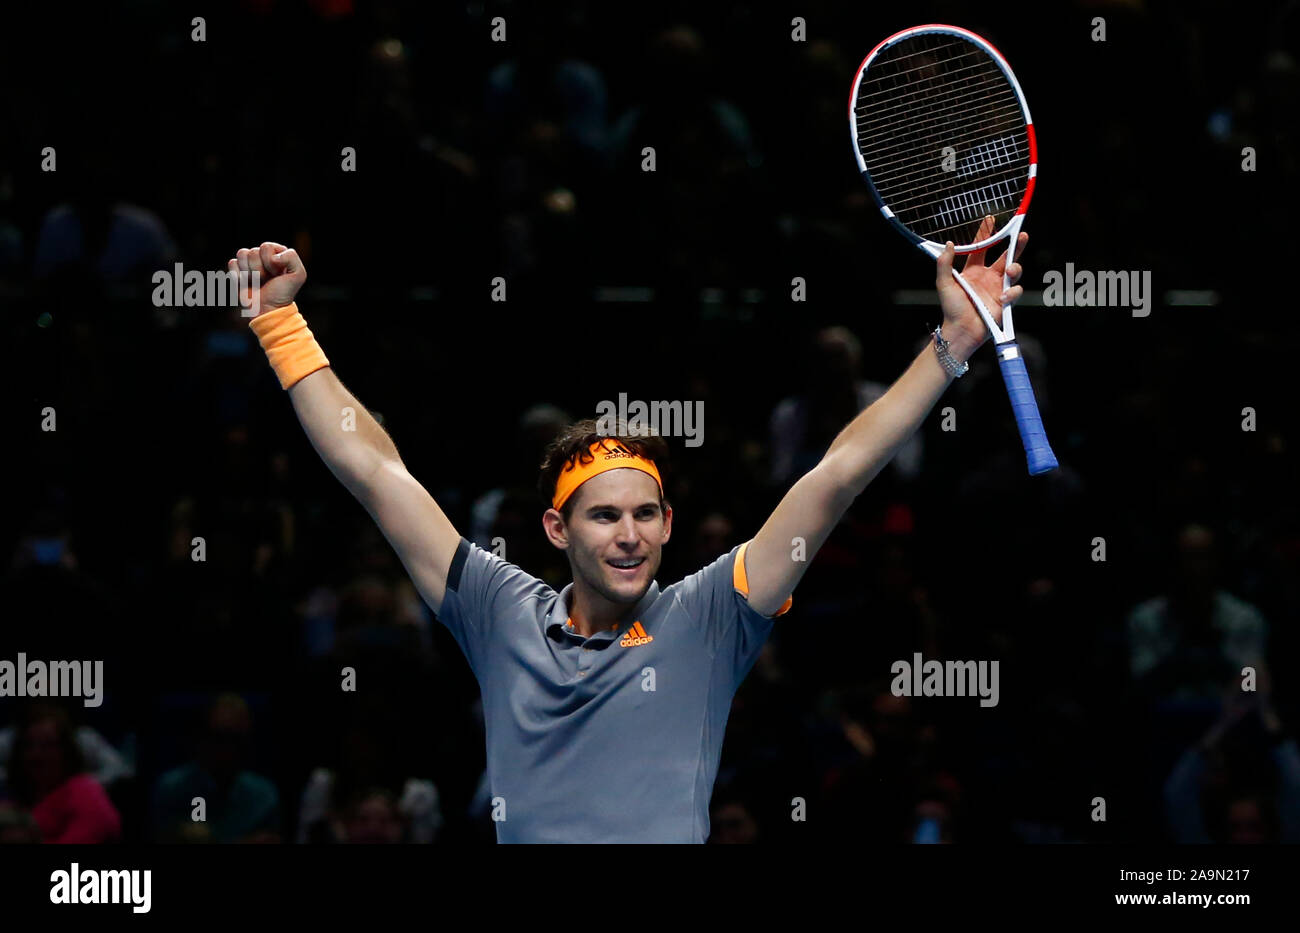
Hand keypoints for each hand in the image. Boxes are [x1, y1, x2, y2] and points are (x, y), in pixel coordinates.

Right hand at [228, 241, 305, 315]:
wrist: (268, 310)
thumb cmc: (283, 293)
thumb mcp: (298, 275)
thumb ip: (292, 257)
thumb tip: (272, 256)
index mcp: (278, 252)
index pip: (266, 247)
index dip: (269, 262)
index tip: (276, 274)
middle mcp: (264, 255)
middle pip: (253, 252)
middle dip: (259, 270)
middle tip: (267, 280)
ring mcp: (251, 262)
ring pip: (241, 254)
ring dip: (249, 273)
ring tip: (258, 282)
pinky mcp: (238, 270)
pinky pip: (232, 263)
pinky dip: (238, 276)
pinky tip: (247, 284)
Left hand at [935, 215, 1027, 361]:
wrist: (960, 331)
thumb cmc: (951, 309)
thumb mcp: (943, 283)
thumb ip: (944, 263)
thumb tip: (949, 244)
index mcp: (973, 271)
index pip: (981, 248)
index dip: (986, 234)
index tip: (990, 219)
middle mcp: (988, 277)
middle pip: (1005, 256)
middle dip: (1015, 245)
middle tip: (1021, 235)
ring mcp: (998, 288)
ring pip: (1015, 271)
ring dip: (1016, 268)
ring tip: (1011, 270)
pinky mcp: (1005, 301)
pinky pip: (1015, 292)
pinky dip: (1012, 292)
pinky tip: (1003, 297)